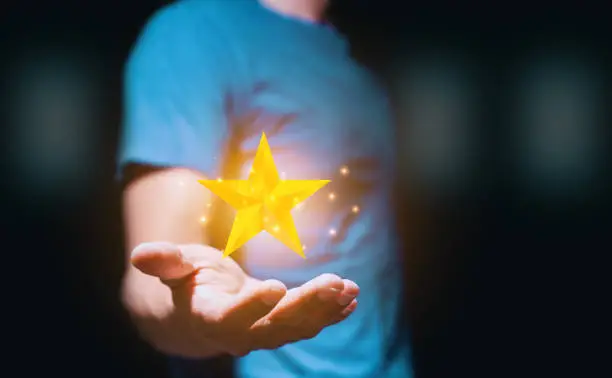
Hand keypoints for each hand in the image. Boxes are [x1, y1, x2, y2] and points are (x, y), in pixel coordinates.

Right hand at [126, 242, 358, 356]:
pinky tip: (351, 299)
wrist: (199, 312)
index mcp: (210, 317)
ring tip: (349, 288)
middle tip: (334, 283)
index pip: (232, 317)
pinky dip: (330, 314)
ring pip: (297, 328)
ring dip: (325, 309)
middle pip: (275, 325)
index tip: (277, 286)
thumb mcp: (174, 268)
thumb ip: (164, 262)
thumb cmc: (186, 284)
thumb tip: (142, 254)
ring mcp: (264, 334)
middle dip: (307, 305)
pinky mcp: (281, 328)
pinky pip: (308, 325)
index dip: (253, 305)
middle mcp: (239, 334)